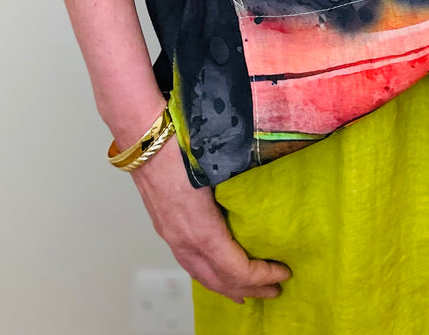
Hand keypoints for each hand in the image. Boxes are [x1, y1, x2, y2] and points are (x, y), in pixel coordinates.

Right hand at [130, 135, 291, 303]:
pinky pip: (188, 260)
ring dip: (224, 286)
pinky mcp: (164, 224)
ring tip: (242, 292)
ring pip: (199, 273)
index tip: (283, 274)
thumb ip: (244, 189)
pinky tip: (213, 267)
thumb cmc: (182, 145)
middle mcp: (183, 239)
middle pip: (218, 280)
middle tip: (272, 292)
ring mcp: (170, 234)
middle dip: (247, 290)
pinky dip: (206, 272)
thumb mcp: (220, 167)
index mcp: (201, 230)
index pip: (235, 270)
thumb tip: (271, 195)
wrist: (144, 136)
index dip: (261, 277)